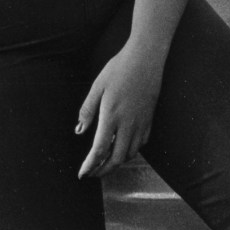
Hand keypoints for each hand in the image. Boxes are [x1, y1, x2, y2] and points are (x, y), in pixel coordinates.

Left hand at [75, 46, 163, 177]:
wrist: (147, 56)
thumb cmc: (120, 67)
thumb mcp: (98, 85)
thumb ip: (88, 109)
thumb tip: (79, 130)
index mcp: (111, 116)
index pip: (99, 150)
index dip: (90, 166)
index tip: (82, 174)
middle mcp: (128, 123)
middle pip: (117, 159)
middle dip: (103, 171)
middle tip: (92, 173)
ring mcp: (141, 122)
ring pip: (131, 153)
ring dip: (117, 161)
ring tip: (106, 161)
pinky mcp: (150, 118)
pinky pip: (142, 143)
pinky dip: (131, 150)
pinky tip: (124, 146)